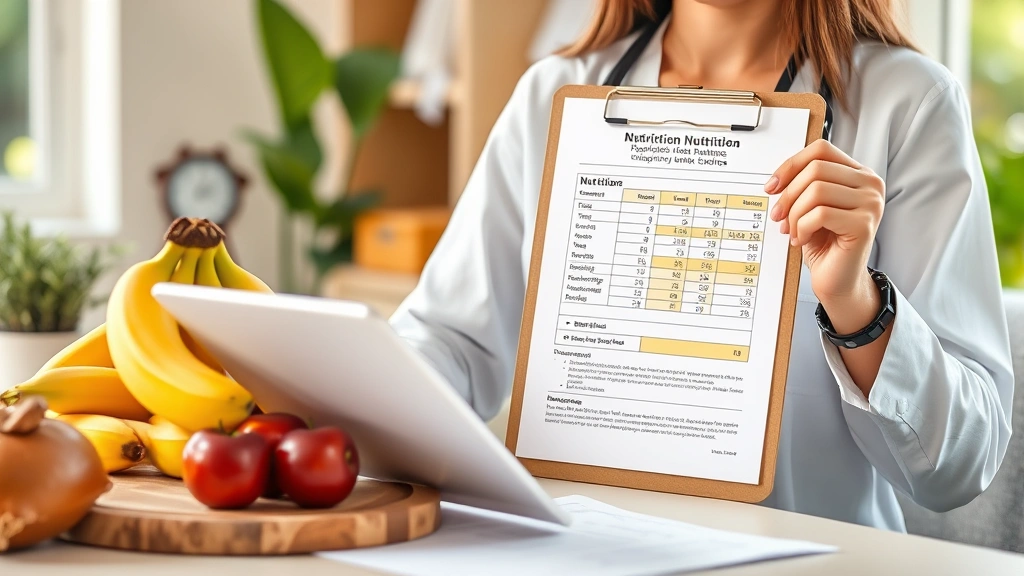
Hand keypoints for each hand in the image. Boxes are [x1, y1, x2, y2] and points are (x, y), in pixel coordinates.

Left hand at [765, 139, 884, 312]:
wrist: (838, 280)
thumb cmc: (824, 243)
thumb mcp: (810, 207)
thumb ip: (804, 185)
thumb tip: (778, 178)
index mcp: (858, 174)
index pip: (821, 150)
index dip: (791, 165)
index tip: (772, 186)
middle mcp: (870, 184)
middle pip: (816, 169)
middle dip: (788, 194)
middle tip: (778, 217)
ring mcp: (871, 203)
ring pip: (816, 190)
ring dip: (794, 214)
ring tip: (792, 231)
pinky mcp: (864, 224)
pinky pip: (820, 214)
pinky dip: (802, 228)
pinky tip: (802, 240)